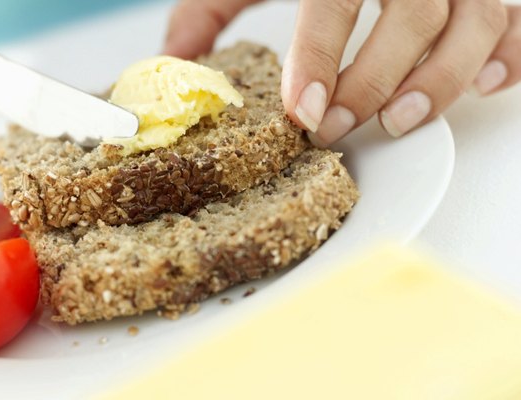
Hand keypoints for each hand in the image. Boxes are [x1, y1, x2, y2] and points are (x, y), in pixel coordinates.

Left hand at [165, 0, 520, 145]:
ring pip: (478, 17)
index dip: (322, 57)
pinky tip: (484, 85)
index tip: (304, 110)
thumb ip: (212, 4)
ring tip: (402, 121)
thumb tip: (174, 58)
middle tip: (339, 128)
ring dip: (444, 78)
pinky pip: (517, 16)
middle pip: (415, 14)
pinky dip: (510, 53)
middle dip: (376, 80)